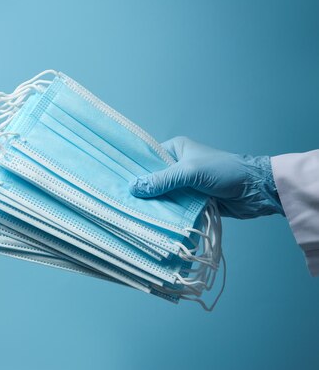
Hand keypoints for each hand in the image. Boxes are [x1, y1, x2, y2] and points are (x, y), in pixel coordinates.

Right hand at [129, 136, 283, 218]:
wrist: (255, 191)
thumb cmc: (225, 171)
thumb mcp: (190, 172)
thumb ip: (162, 180)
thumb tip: (133, 188)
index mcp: (176, 150)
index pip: (148, 158)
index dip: (133, 170)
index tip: (115, 181)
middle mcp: (178, 165)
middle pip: (153, 179)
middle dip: (142, 190)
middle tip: (120, 200)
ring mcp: (185, 184)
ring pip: (162, 195)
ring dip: (154, 204)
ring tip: (131, 212)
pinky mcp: (192, 200)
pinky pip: (173, 206)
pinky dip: (166, 213)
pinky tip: (150, 220)